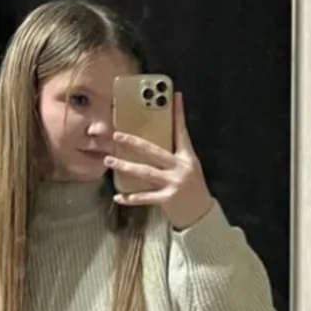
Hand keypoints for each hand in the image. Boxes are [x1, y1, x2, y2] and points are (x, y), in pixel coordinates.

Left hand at [104, 92, 213, 229]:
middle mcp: (181, 168)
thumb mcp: (189, 167)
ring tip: (109, 160)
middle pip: (154, 151)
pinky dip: (130, 197)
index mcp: (187, 157)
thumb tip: (156, 141)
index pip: (182, 131)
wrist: (202, 215)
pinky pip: (145, 197)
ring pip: (145, 172)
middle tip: (117, 135)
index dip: (178, 114)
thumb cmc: (193, 189)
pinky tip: (117, 196)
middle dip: (134, 142)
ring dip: (125, 166)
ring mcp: (174, 183)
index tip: (174, 96)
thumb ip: (175, 155)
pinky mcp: (167, 199)